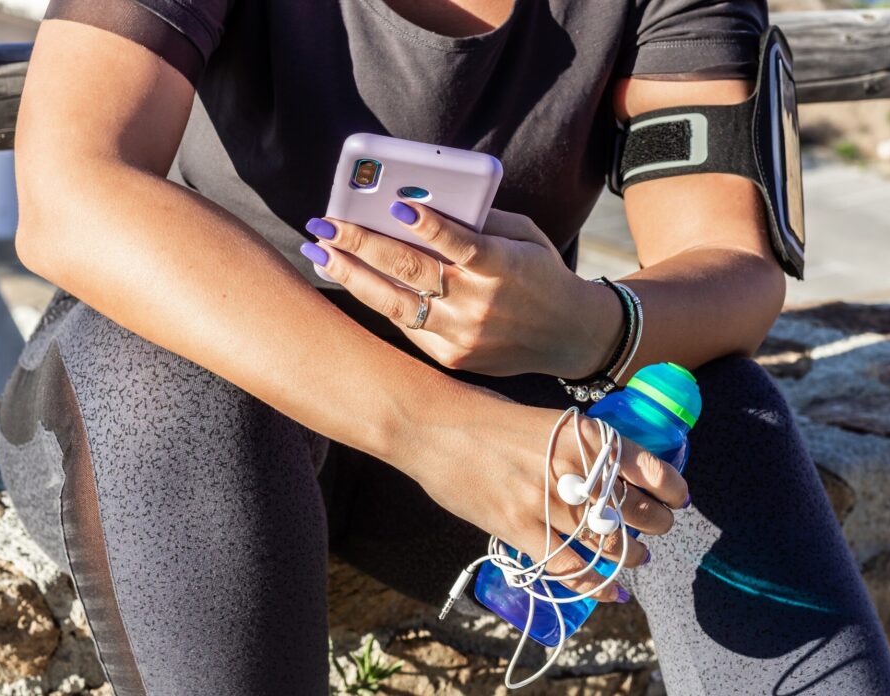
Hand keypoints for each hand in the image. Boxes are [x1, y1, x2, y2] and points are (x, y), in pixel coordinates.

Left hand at [300, 202, 621, 376]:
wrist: (569, 336)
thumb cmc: (541, 274)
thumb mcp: (525, 238)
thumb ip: (480, 223)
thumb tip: (421, 203)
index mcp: (504, 266)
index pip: (460, 243)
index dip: (427, 225)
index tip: (393, 206)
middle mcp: (480, 303)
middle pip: (412, 270)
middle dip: (361, 243)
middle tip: (324, 224)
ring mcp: (464, 335)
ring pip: (396, 303)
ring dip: (352, 276)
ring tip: (320, 253)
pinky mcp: (453, 358)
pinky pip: (406, 326)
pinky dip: (378, 301)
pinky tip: (352, 280)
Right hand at [395, 397, 689, 599]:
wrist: (435, 425)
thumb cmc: (488, 418)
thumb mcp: (547, 422)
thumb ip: (579, 449)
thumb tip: (609, 477)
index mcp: (585, 435)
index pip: (649, 468)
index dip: (671, 489)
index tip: (678, 499)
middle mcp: (574, 469)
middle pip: (634, 511)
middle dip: (654, 525)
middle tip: (657, 530)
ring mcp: (546, 502)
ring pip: (607, 543)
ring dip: (629, 556)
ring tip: (636, 558)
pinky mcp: (519, 528)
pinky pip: (569, 567)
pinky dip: (597, 585)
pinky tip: (613, 592)